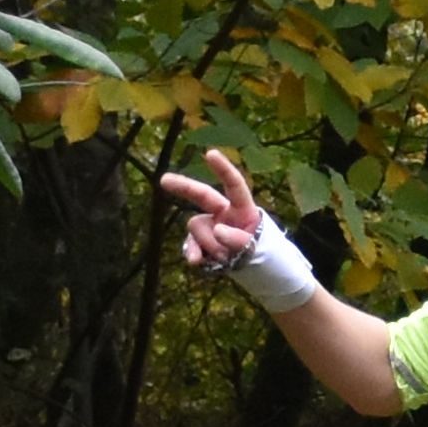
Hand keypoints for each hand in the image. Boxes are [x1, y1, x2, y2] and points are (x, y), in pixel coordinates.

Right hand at [161, 148, 262, 272]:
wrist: (256, 273)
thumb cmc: (262, 254)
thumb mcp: (258, 249)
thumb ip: (239, 240)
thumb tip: (217, 230)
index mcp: (243, 209)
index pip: (234, 185)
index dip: (223, 169)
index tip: (210, 153)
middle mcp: (224, 213)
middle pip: (202, 195)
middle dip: (184, 187)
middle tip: (164, 180)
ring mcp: (210, 227)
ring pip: (197, 228)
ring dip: (209, 245)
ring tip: (225, 258)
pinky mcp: (200, 242)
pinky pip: (190, 244)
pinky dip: (192, 253)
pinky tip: (195, 262)